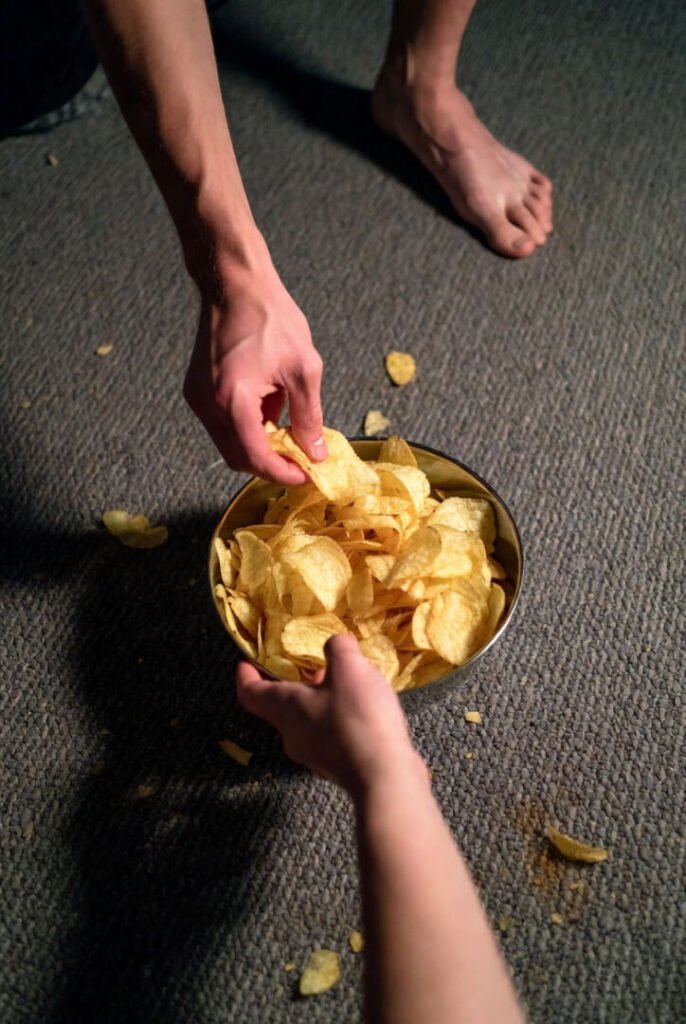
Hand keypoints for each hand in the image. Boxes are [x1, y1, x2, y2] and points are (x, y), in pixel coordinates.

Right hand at [183, 261, 326, 483]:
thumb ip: (309, 416)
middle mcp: (207, 404)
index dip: (282, 473)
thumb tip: (316, 451)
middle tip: (300, 460)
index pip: (255, 457)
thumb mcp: (303, 369)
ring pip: (229, 443)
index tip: (306, 474)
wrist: (235, 284)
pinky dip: (247, 427)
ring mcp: (197, 397)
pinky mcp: (197, 390)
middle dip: (270, 464)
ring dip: (259, 445)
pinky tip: (270, 407)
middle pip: (238, 457)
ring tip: (288, 427)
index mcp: (233, 399)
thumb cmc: (269, 316)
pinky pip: (222, 424)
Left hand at [236, 634, 426, 797]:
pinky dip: (342, 720)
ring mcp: (315, 756)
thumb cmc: (358, 718)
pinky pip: (332, 736)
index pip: (250, 693)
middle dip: (300, 684)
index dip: (246, 676)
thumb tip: (335, 645)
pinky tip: (368, 712)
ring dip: (324, 700)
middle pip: (283, 707)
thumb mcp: (349, 669)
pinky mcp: (339, 768)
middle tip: (319, 667)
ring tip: (352, 685)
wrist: (386, 777)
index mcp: (286, 709)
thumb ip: (338, 648)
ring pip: (310, 721)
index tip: (246, 663)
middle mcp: (293, 735)